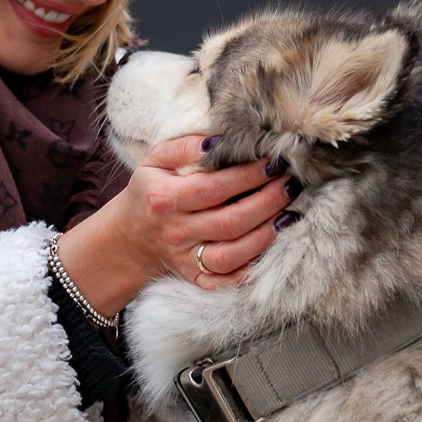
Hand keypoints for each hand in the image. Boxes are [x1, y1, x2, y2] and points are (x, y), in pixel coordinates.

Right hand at [56, 135, 299, 312]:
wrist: (130, 237)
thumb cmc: (151, 191)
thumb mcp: (156, 159)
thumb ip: (185, 146)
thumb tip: (221, 140)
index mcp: (164, 198)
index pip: (213, 187)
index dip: (248, 176)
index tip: (273, 162)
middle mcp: (175, 232)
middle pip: (230, 221)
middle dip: (267, 201)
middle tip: (290, 183)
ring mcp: (186, 259)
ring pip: (234, 254)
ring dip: (267, 234)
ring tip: (289, 211)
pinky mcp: (196, 279)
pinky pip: (229, 280)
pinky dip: (254, 267)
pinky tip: (271, 245)